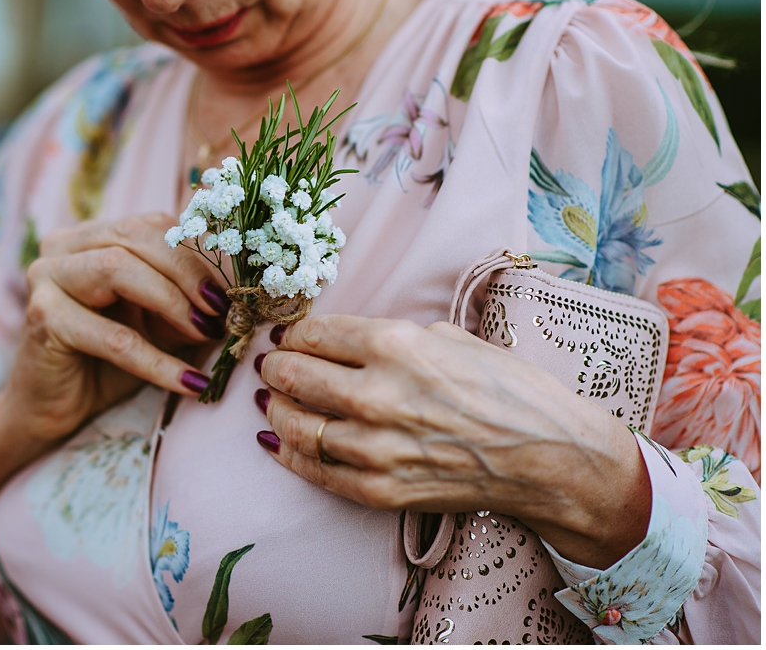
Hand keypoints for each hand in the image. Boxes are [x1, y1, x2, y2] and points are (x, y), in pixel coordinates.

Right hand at [0, 213, 227, 509]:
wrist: (51, 411)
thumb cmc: (106, 362)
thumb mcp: (157, 322)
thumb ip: (188, 299)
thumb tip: (244, 290)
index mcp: (90, 236)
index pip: (152, 224)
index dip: (197, 254)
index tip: (233, 290)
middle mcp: (62, 245)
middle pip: (136, 237)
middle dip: (188, 274)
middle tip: (225, 312)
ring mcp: (45, 277)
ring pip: (119, 270)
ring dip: (174, 304)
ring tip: (208, 335)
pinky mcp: (42, 319)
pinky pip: (113, 337)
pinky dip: (158, 361)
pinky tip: (189, 382)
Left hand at [255, 314, 650, 568]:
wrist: (551, 459)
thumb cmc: (508, 390)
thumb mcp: (449, 338)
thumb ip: (389, 337)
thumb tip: (341, 341)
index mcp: (395, 346)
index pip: (314, 334)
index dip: (293, 335)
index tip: (288, 337)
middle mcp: (377, 395)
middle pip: (294, 376)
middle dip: (276, 368)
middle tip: (272, 365)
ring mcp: (375, 448)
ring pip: (295, 425)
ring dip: (277, 408)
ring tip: (275, 399)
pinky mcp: (379, 490)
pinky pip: (314, 469)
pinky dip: (288, 453)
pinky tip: (278, 440)